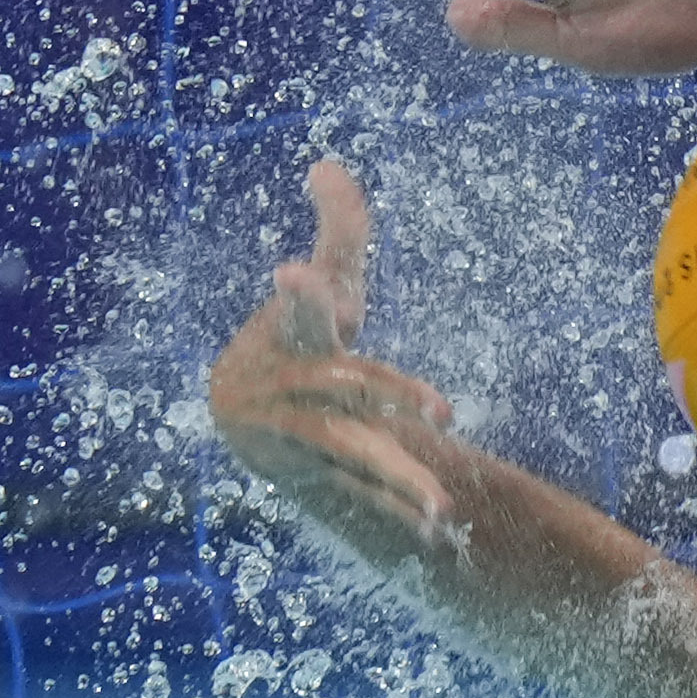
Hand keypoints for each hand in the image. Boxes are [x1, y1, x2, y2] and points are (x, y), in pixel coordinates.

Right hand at [209, 159, 457, 545]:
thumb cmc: (303, 340)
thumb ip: (341, 232)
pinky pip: (357, 494)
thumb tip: (326, 164)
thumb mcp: (331, 290)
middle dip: (392, 394)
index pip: (299, 304)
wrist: (251, 417)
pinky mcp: (310, 476)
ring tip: (445, 506)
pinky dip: (395, 511)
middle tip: (444, 411)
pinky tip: (437, 533)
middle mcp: (282, 386)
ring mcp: (294, 436)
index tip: (293, 272)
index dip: (302, 289)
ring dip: (398, 478)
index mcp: (289, 334)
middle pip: (343, 385)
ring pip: (350, 452)